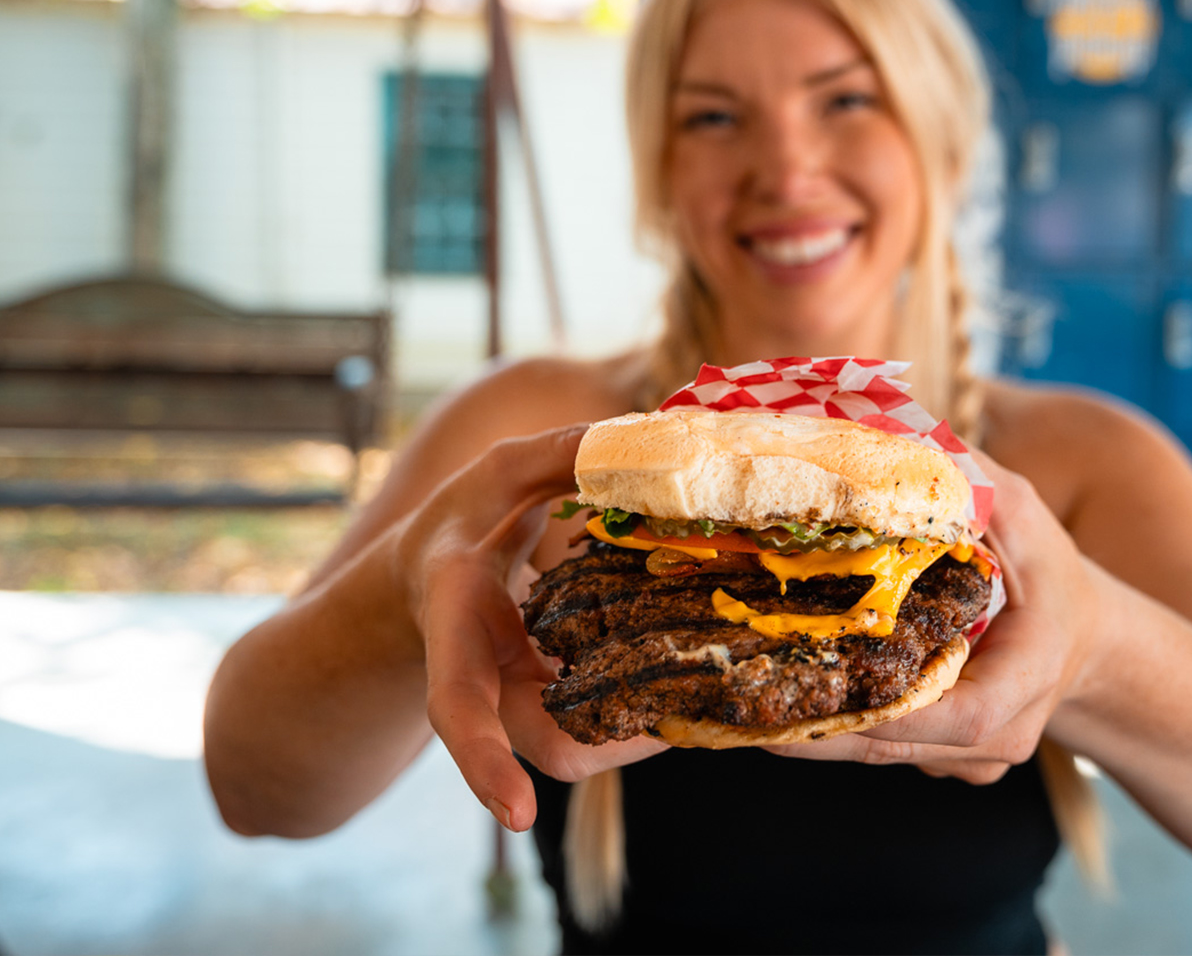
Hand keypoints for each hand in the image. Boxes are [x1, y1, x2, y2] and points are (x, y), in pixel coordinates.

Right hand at [394, 425, 664, 830]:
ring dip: (644, 726)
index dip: (481, 762)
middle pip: (546, 746)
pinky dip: (643, 700)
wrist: (422, 576)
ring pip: (583, 743)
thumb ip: (555, 456)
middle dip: (618, 747)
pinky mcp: (550, 699)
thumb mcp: (495, 473)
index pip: (455, 704)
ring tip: (707, 687)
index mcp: (456, 620)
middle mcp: (485, 676)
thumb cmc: (458, 522)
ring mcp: (519, 697)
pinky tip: (692, 663)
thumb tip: (636, 436)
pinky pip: (598, 717)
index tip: (518, 817)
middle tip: (688, 716)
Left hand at [766, 452, 1093, 782]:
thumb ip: (972, 486)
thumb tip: (904, 441)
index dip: (894, 714)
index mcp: (1029, 678)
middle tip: (742, 705)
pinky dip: (835, 722)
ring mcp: (971, 760)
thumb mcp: (1024, 518)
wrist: (1078, 637)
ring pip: (881, 752)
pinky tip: (781, 693)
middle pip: (899, 745)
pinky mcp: (944, 759)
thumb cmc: (1048, 574)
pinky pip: (883, 747)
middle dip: (819, 729)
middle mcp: (1001, 735)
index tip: (825, 695)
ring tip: (739, 700)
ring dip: (812, 729)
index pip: (965, 717)